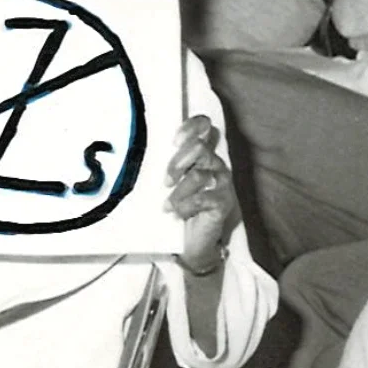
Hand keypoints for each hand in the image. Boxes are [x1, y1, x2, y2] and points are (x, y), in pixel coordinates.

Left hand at [166, 116, 238, 273]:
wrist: (193, 241)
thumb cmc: (180, 204)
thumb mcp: (171, 180)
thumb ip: (168, 163)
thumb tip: (143, 151)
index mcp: (202, 153)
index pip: (204, 126)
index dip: (192, 127)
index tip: (174, 141)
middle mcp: (215, 163)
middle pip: (200, 148)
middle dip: (178, 162)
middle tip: (165, 181)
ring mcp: (222, 182)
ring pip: (199, 175)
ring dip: (179, 191)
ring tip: (167, 205)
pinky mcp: (224, 202)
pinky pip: (204, 198)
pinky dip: (187, 206)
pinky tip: (177, 212)